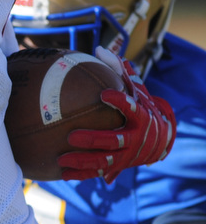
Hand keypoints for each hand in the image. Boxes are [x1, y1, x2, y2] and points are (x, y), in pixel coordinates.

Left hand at [59, 47, 175, 182]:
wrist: (161, 137)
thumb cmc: (143, 107)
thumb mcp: (136, 89)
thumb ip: (119, 71)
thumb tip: (99, 48)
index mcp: (141, 117)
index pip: (133, 108)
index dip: (120, 101)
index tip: (104, 94)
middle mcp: (135, 138)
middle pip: (114, 141)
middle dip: (93, 139)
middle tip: (71, 136)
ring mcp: (127, 155)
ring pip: (105, 160)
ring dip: (83, 161)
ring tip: (62, 159)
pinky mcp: (119, 165)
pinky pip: (99, 172)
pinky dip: (82, 174)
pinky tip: (63, 174)